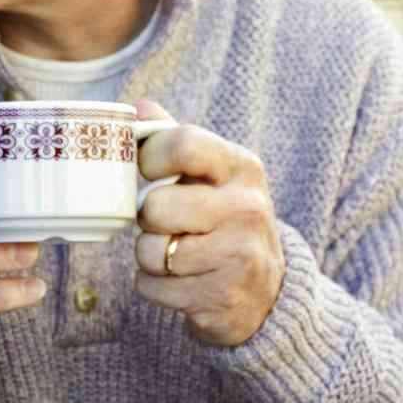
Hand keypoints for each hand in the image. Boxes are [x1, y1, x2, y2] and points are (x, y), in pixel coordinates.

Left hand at [131, 99, 285, 346]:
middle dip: (148, 221)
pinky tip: (181, 282)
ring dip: (149, 258)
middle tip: (166, 224)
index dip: (149, 157)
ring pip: (150, 251)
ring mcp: (239, 254)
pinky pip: (152, 287)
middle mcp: (247, 207)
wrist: (264, 293)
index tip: (147, 171)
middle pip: (155, 207)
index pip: (183, 143)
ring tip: (175, 255)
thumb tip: (138, 107)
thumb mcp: (211, 175)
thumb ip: (174, 139)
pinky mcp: (223, 295)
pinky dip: (155, 288)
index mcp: (242, 167)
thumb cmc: (223, 222)